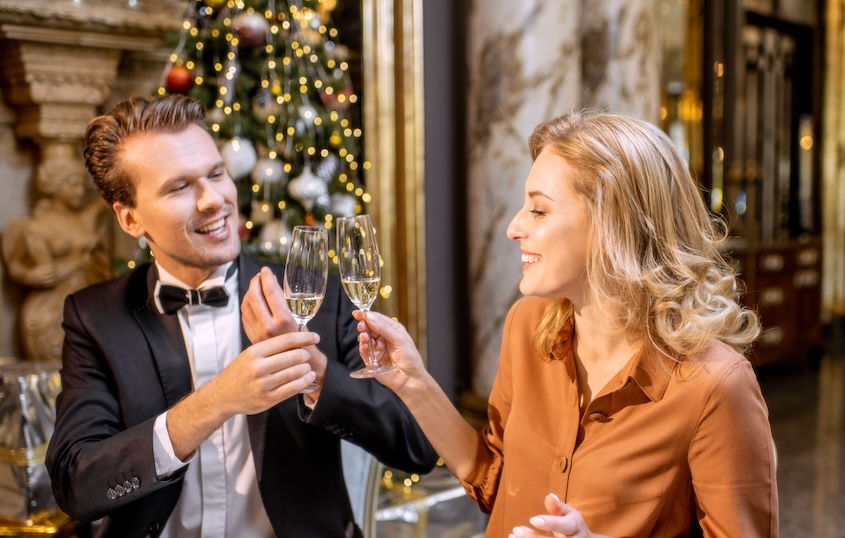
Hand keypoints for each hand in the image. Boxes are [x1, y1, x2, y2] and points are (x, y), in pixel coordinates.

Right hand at [167, 330, 321, 460]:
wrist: (222, 396)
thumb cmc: (239, 372)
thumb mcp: (249, 354)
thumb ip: (270, 348)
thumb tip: (297, 340)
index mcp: (254, 352)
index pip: (286, 341)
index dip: (304, 338)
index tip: (315, 337)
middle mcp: (258, 368)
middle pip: (293, 356)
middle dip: (306, 354)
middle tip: (308, 354)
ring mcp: (263, 385)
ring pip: (295, 372)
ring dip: (307, 368)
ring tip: (309, 367)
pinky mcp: (268, 399)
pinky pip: (293, 389)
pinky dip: (304, 382)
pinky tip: (308, 378)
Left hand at [241, 266, 297, 341]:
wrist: (294, 362)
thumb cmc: (301, 339)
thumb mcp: (300, 319)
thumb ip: (285, 302)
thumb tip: (273, 283)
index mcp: (284, 320)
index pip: (270, 292)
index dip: (267, 277)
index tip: (266, 270)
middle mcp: (268, 326)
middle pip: (254, 296)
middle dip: (255, 282)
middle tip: (259, 275)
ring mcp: (257, 332)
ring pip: (246, 304)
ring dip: (250, 291)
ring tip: (256, 285)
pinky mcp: (251, 336)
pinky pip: (245, 314)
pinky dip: (247, 303)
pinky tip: (253, 299)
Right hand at [351, 310, 425, 390]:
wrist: (410, 380)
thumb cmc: (410, 359)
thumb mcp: (399, 340)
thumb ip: (384, 328)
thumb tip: (370, 316)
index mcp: (392, 330)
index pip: (377, 319)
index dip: (367, 315)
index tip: (358, 313)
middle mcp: (384, 338)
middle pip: (369, 328)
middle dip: (364, 325)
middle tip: (361, 325)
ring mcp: (377, 349)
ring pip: (365, 339)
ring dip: (363, 336)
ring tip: (364, 336)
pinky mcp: (372, 360)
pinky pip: (364, 351)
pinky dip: (363, 347)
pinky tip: (364, 345)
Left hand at [509, 494, 603, 537]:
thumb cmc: (572, 526)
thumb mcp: (569, 514)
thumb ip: (558, 507)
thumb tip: (549, 496)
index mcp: (575, 526)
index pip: (563, 525)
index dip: (549, 523)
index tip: (533, 519)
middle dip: (533, 537)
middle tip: (516, 530)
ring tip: (513, 536)